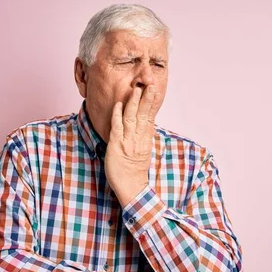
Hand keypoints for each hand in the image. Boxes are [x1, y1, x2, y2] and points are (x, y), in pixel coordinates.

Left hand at [105, 85, 161, 206]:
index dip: (152, 103)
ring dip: (133, 102)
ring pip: (131, 118)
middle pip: (143, 115)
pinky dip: (118, 115)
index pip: (150, 117)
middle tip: (150, 84)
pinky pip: (117, 127)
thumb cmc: (135, 173)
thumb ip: (143, 139)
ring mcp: (128, 141)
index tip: (154, 90)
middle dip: (146, 99)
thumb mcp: (143, 153)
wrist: (132, 187)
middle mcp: (138, 138)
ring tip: (136, 89)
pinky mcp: (117, 145)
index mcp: (145, 140)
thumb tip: (145, 127)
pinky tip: (119, 105)